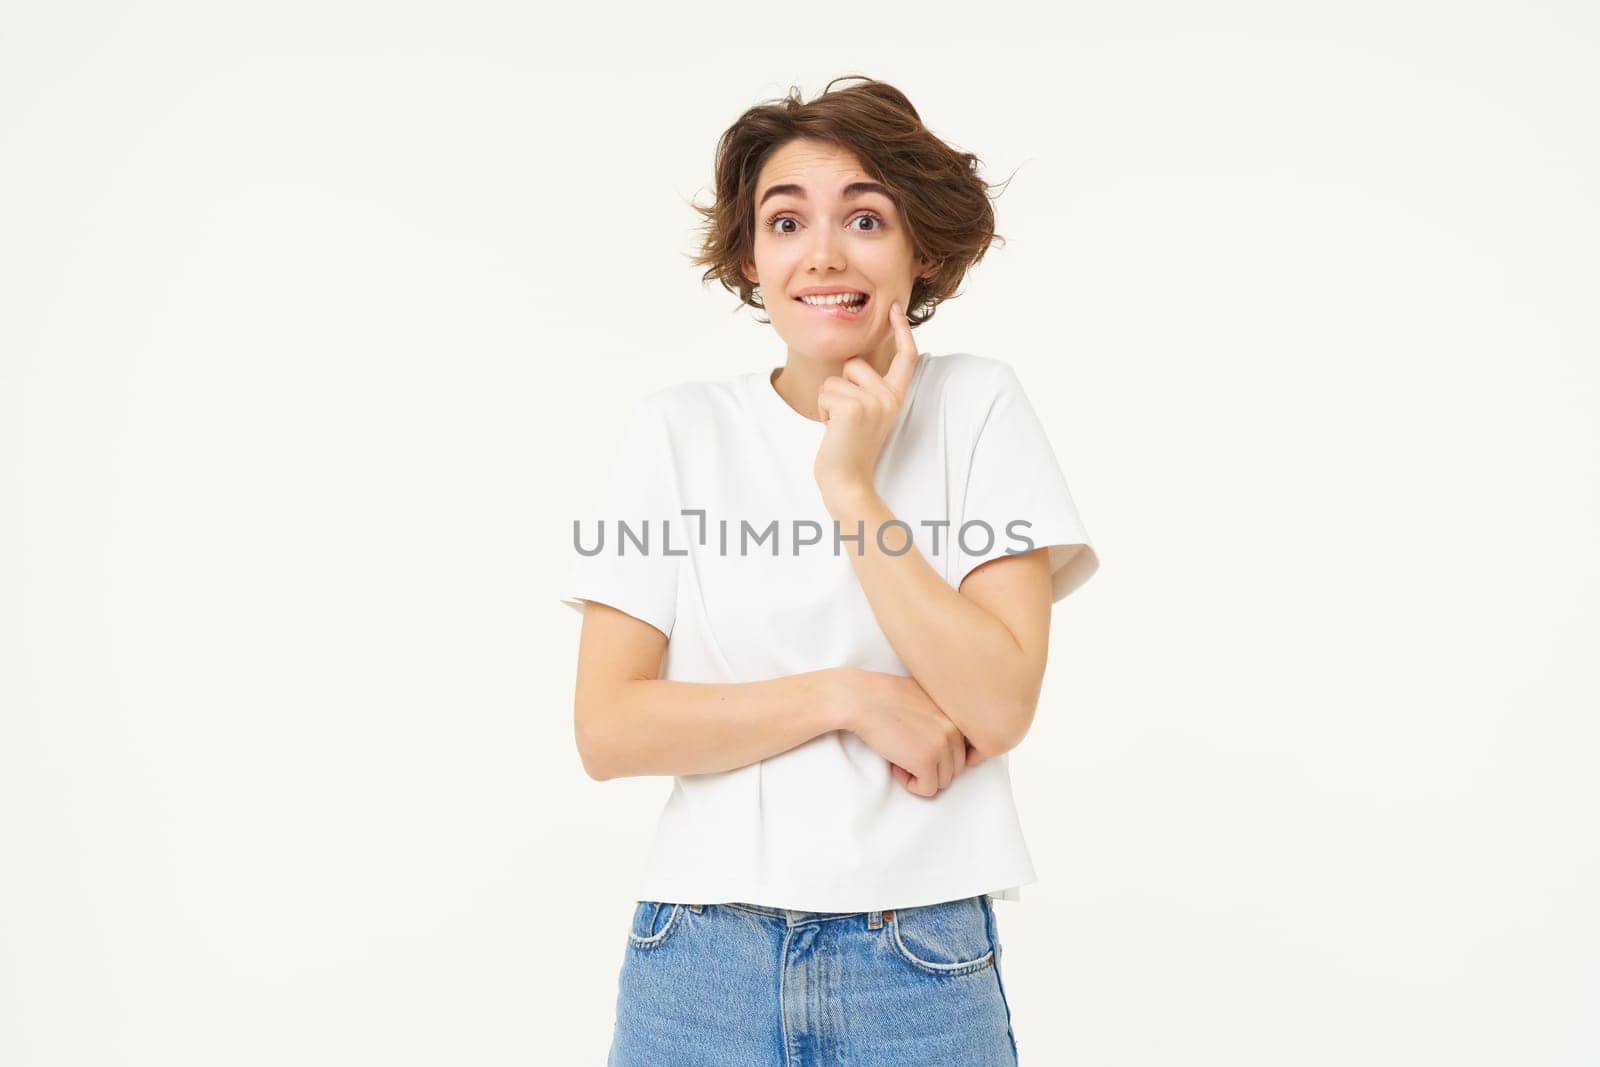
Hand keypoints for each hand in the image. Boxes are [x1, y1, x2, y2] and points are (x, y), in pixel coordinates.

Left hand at [812, 301, 919, 501]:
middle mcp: (889, 397)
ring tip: (838, 425)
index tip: (894, 308)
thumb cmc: (849, 448)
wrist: (847, 481)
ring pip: (835, 379)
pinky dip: (822, 410)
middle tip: (845, 418)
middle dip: (840, 385)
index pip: (905, 357)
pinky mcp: (854, 408)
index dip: (901, 331)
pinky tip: (832, 429)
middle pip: (855, 363)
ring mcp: (874, 402)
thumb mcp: (865, 413)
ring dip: (828, 401)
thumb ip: (866, 388)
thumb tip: (854, 361)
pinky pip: (826, 392)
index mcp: (895, 397)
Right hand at [829, 667, 985, 797]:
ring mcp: (943, 745)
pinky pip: (927, 789)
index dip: (943, 755)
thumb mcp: (925, 698)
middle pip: (955, 768)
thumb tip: (948, 744)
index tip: (922, 749)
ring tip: (901, 758)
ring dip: (921, 775)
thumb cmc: (885, 698)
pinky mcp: (927, 760)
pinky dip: (910, 784)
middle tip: (906, 753)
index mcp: (958, 714)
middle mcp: (956, 729)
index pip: (964, 750)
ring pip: (944, 781)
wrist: (861, 700)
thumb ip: (943, 718)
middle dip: (931, 767)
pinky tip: (896, 765)